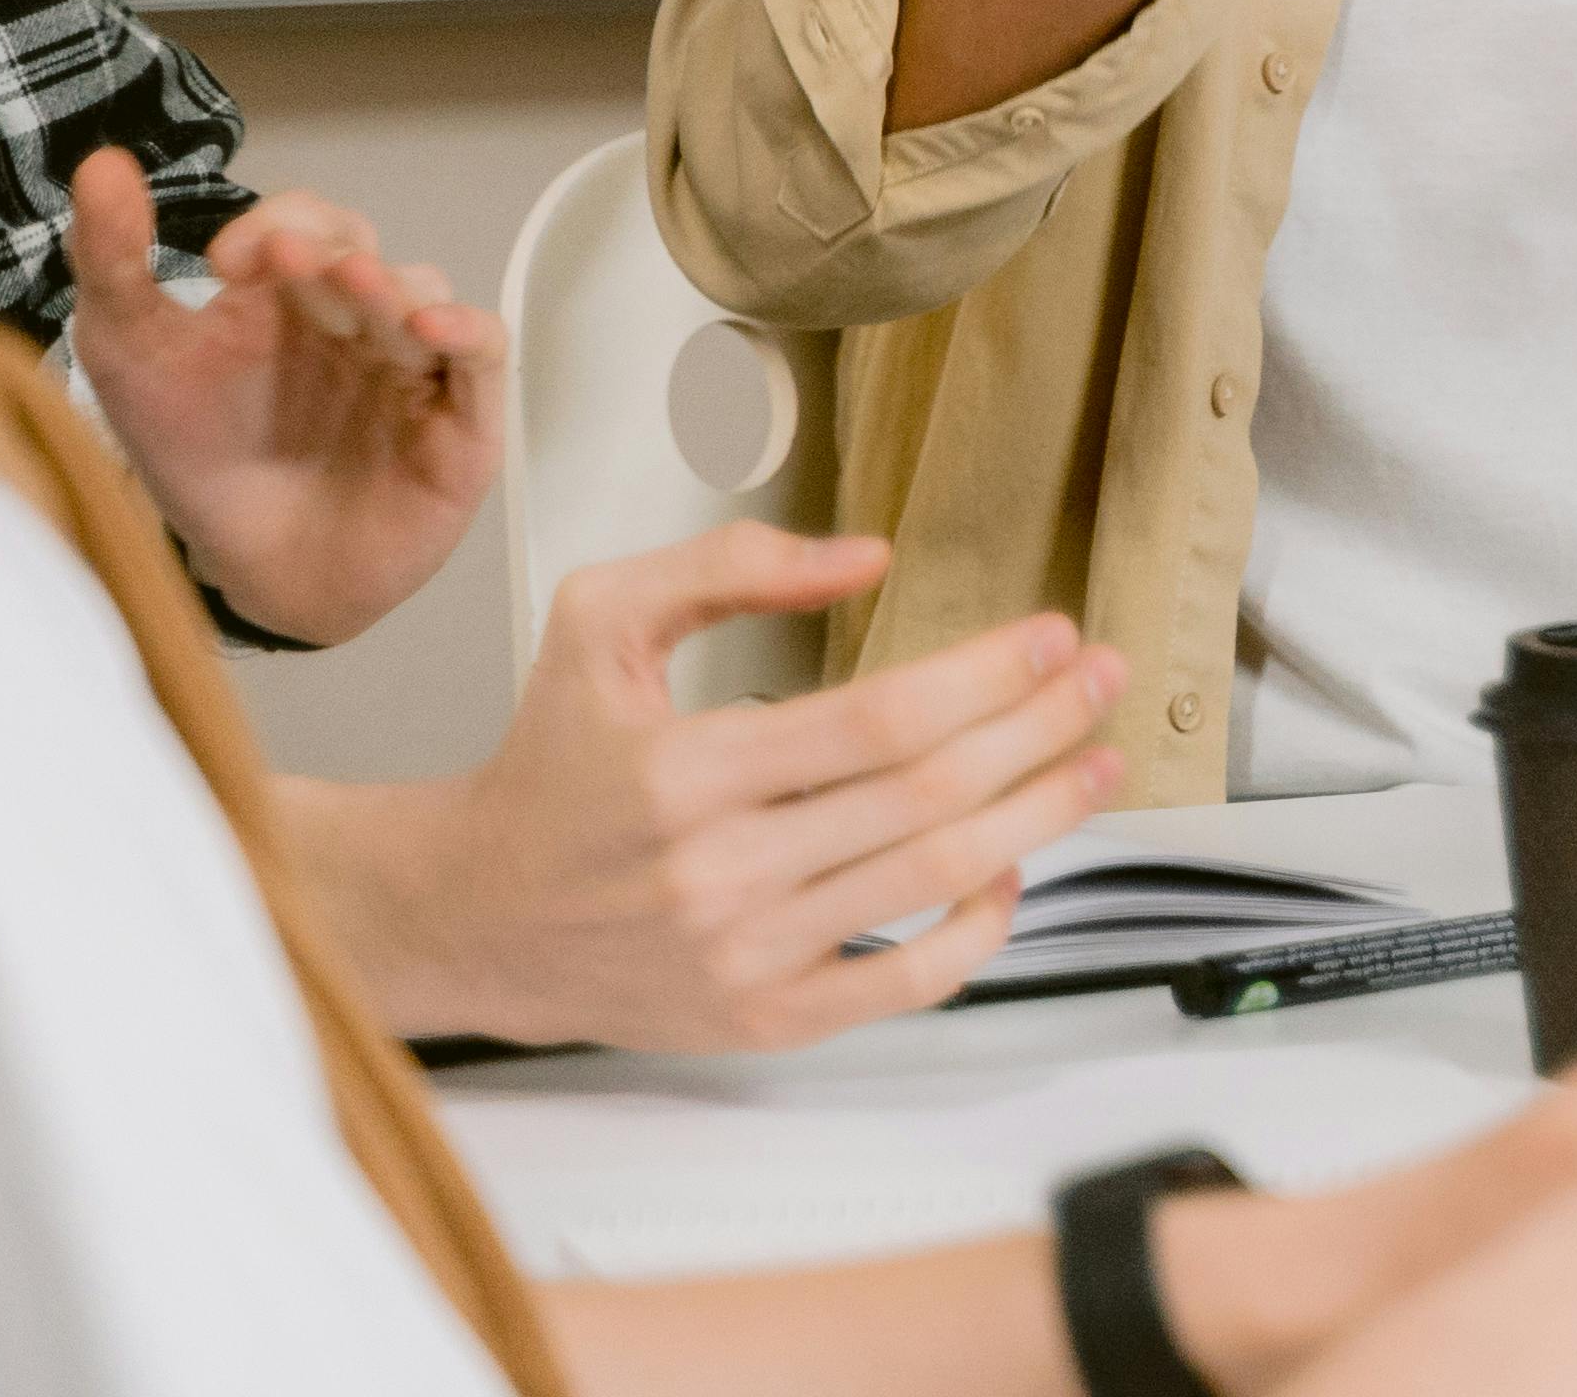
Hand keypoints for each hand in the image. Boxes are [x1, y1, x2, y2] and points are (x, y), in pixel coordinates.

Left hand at [67, 146, 504, 647]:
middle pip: (361, 255)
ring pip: (421, 295)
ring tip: (355, 292)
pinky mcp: (459, 418)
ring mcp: (411, 364)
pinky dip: (466, 331)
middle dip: (326, 253)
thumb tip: (102, 161)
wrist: (251, 574)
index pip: (303, 224)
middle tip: (287, 259)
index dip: (276, 226)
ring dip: (389, 289)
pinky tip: (431, 329)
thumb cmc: (198, 461)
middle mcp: (356, 316)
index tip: (224, 262)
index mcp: (288, 293)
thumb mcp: (132, 356)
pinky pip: (483, 355)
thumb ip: (113, 262)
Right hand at [341, 524, 1126, 1049]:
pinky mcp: (761, 1019)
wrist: (473, 914)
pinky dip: (977, 928)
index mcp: (682, 769)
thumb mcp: (601, 620)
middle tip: (1103, 681)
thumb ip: (729, 564)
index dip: (987, 676)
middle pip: (927, 797)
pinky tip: (1013, 871)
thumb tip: (866, 558)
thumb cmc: (549, 763)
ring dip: (1038, 815)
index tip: (1052, 636)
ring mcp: (744, 955)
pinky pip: (903, 980)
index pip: (878, 721)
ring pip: (931, 880)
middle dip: (1039, 731)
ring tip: (1097, 761)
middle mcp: (717, 870)